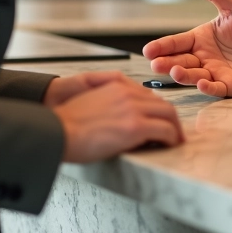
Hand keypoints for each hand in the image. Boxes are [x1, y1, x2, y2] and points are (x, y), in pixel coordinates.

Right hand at [52, 73, 183, 161]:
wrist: (57, 132)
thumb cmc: (67, 125)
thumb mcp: (91, 104)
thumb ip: (110, 105)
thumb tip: (121, 121)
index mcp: (117, 87)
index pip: (148, 95)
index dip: (157, 110)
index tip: (160, 121)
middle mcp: (128, 94)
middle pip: (162, 103)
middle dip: (171, 119)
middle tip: (174, 132)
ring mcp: (133, 109)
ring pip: (169, 114)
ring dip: (174, 129)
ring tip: (174, 141)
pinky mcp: (136, 126)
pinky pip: (165, 130)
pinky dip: (171, 138)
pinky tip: (169, 145)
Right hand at [142, 0, 231, 97]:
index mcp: (199, 39)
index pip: (176, 43)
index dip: (162, 46)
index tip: (148, 50)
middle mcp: (202, 58)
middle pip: (180, 61)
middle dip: (167, 63)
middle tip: (156, 64)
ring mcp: (213, 73)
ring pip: (193, 75)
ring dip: (184, 75)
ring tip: (176, 71)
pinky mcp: (228, 86)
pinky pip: (215, 88)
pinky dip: (207, 86)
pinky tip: (201, 82)